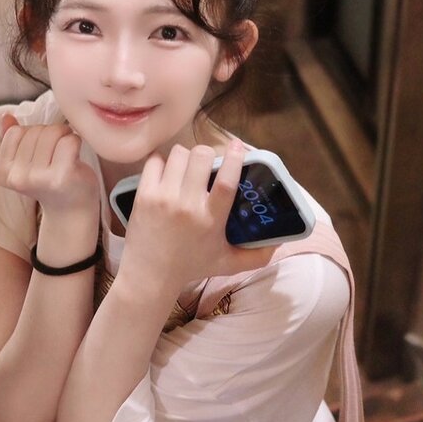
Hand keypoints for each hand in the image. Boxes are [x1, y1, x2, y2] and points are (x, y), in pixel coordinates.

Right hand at [0, 114, 99, 217]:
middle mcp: (17, 177)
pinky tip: (75, 155)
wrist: (71, 210)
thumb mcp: (25, 162)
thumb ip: (12, 139)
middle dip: (50, 134)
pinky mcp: (62, 175)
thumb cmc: (49, 180)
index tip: (41, 149)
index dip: (32, 133)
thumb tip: (5, 116)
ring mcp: (39, 178)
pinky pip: (70, 140)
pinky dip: (76, 141)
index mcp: (2, 172)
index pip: (16, 131)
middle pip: (36, 130)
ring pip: (53, 132)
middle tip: (57, 151)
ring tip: (66, 152)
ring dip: (65, 135)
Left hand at [120, 139, 275, 296]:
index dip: (234, 158)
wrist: (149, 276)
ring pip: (179, 154)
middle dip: (208, 154)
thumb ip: (256, 257)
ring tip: (186, 170)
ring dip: (186, 157)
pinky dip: (162, 162)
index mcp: (211, 219)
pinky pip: (154, 161)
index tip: (238, 145)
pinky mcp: (144, 195)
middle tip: (207, 165)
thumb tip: (279, 244)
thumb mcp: (227, 264)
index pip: (226, 181)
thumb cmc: (191, 267)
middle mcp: (187, 205)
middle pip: (201, 156)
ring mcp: (163, 198)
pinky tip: (166, 173)